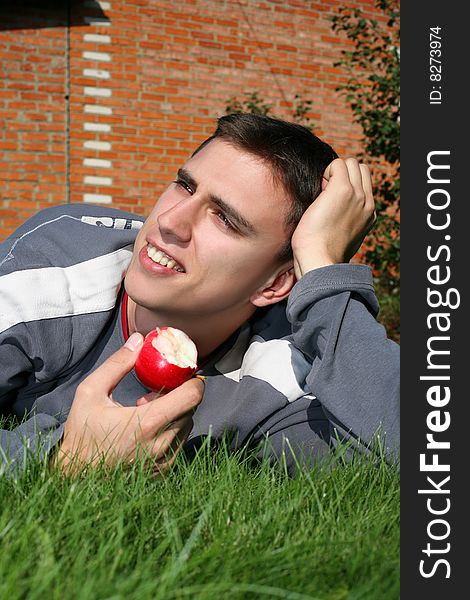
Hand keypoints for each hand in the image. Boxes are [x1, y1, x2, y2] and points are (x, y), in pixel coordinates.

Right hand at [53, 333, 203, 473]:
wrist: (76, 476)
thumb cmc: (82, 432)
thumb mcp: (91, 392)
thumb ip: (118, 364)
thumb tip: (139, 340)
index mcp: (147, 423)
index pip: (192, 396)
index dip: (192, 380)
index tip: (182, 372)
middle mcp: (161, 443)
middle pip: (191, 408)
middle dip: (180, 394)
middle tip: (158, 390)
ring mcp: (164, 460)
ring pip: (187, 425)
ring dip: (175, 413)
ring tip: (148, 410)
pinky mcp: (164, 470)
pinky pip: (179, 442)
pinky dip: (171, 430)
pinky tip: (148, 428)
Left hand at [291, 158, 375, 278]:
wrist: (319, 260)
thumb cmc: (321, 254)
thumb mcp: (342, 237)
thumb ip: (346, 221)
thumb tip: (337, 215)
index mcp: (368, 213)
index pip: (364, 183)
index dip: (346, 184)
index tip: (330, 201)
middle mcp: (367, 203)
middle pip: (361, 168)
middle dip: (342, 174)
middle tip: (326, 195)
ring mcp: (357, 196)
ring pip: (352, 162)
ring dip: (334, 172)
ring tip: (323, 194)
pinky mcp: (342, 190)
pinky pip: (337, 164)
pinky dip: (326, 172)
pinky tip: (319, 192)